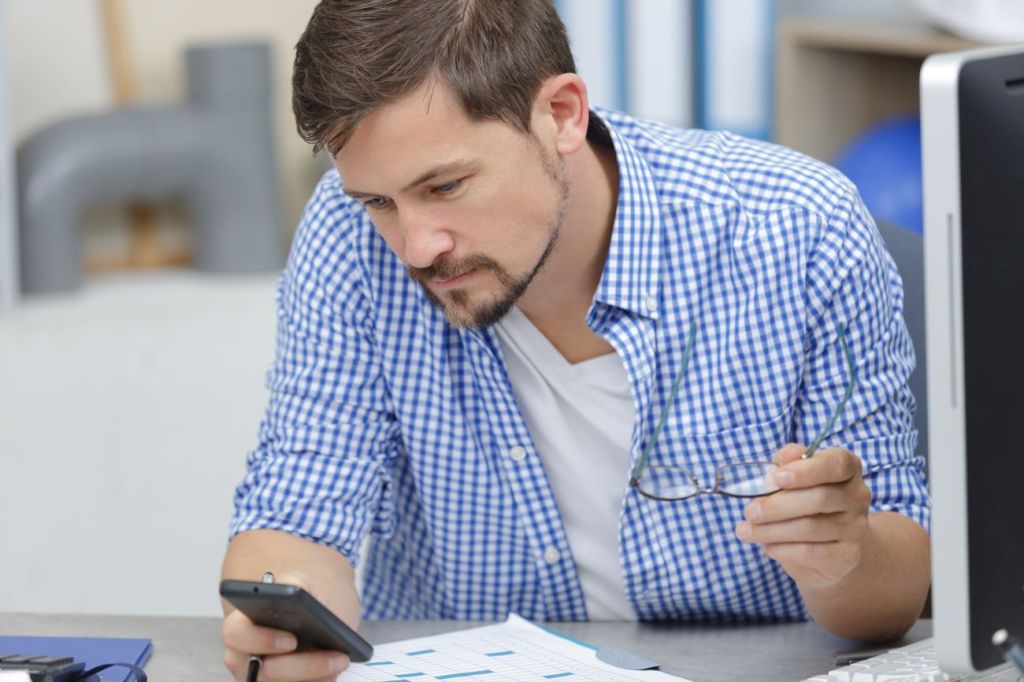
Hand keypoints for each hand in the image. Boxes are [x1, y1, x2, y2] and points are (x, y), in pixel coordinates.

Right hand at [222, 571, 349, 681]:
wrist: (310, 620)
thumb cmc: (296, 604)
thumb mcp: (296, 585)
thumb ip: (293, 582)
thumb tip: (294, 590)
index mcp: (239, 629)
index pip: (235, 635)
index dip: (261, 639)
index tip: (291, 639)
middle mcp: (243, 660)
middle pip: (264, 671)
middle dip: (301, 666)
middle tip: (330, 656)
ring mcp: (259, 680)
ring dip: (315, 675)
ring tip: (341, 661)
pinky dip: (317, 681)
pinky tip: (334, 671)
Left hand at [734, 444, 872, 591]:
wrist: (831, 544)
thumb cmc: (805, 499)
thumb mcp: (794, 475)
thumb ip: (788, 462)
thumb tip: (783, 460)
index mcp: (847, 468)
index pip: (836, 464)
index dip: (806, 470)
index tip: (777, 478)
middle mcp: (857, 496)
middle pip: (819, 498)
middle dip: (776, 505)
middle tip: (749, 512)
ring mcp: (856, 528)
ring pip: (810, 527)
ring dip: (771, 530)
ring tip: (746, 530)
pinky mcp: (847, 556)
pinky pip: (809, 552)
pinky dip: (781, 549)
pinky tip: (766, 545)